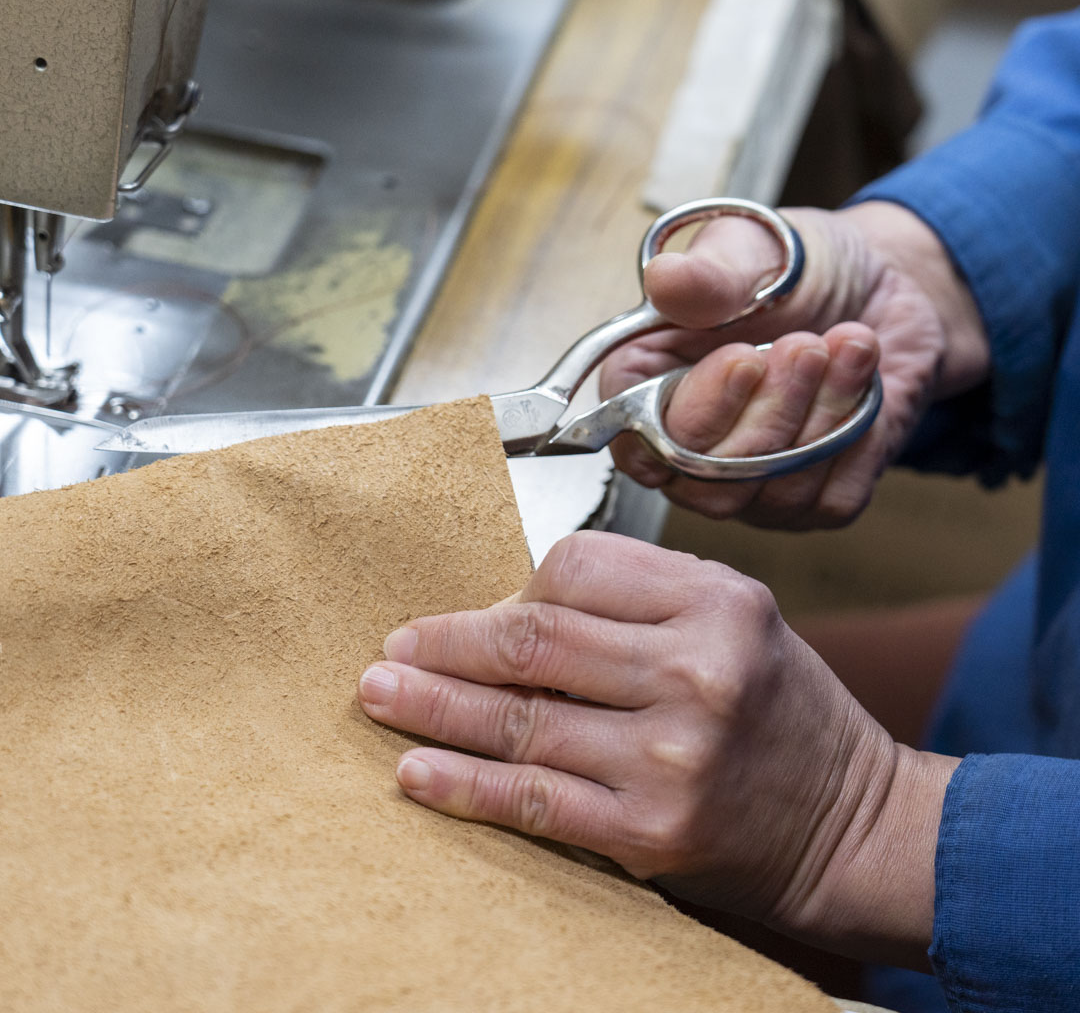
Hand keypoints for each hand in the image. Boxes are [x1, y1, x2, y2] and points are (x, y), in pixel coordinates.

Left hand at [358, 532, 956, 964]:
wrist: (854, 825)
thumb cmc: (786, 714)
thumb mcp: (738, 622)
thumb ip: (640, 602)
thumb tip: (518, 605)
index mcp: (716, 602)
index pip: (577, 566)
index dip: (517, 585)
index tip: (480, 607)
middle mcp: (696, 670)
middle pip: (536, 638)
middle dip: (448, 640)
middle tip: (394, 644)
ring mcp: (671, 755)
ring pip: (521, 718)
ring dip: (433, 705)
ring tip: (378, 694)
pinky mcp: (650, 830)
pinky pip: (536, 799)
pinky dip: (466, 784)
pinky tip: (416, 770)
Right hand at [601, 201, 989, 526]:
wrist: (876, 289)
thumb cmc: (795, 270)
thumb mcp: (750, 252)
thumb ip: (707, 277)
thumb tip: (664, 279)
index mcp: (647, 388)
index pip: (639, 441)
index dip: (693, 412)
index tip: (742, 360)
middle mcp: (686, 448)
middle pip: (707, 479)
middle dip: (768, 411)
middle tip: (806, 344)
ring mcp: (747, 486)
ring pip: (772, 491)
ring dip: (821, 414)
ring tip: (850, 343)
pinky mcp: (809, 501)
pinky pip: (829, 498)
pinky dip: (857, 439)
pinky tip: (864, 383)